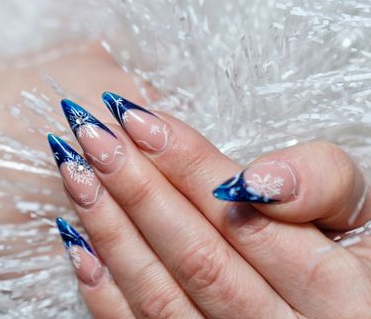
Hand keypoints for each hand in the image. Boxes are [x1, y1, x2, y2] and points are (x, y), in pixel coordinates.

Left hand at [50, 94, 370, 317]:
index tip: (136, 119)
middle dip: (136, 189)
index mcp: (335, 292)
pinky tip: (77, 242)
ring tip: (75, 173)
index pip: (244, 219)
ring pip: (161, 297)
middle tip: (92, 135)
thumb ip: (322, 185)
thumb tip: (251, 178)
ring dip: (110, 231)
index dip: (187, 164)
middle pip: (195, 258)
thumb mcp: (360, 218)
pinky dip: (104, 292)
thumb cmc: (349, 263)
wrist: (337, 315)